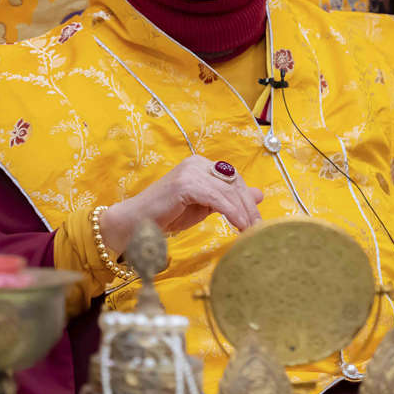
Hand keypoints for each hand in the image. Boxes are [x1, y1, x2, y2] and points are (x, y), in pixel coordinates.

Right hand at [99, 156, 262, 252]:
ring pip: (227, 190)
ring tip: (250, 230)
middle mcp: (196, 163)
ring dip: (242, 212)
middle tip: (258, 226)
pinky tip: (238, 225)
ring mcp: (190, 171)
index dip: (246, 198)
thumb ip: (227, 199)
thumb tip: (258, 194)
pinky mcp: (185, 183)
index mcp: (200, 165)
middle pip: (233, 182)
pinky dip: (231, 212)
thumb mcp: (204, 206)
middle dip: (248, 206)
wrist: (135, 223)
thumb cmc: (167, 215)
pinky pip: (217, 198)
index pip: (233, 178)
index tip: (257, 219)